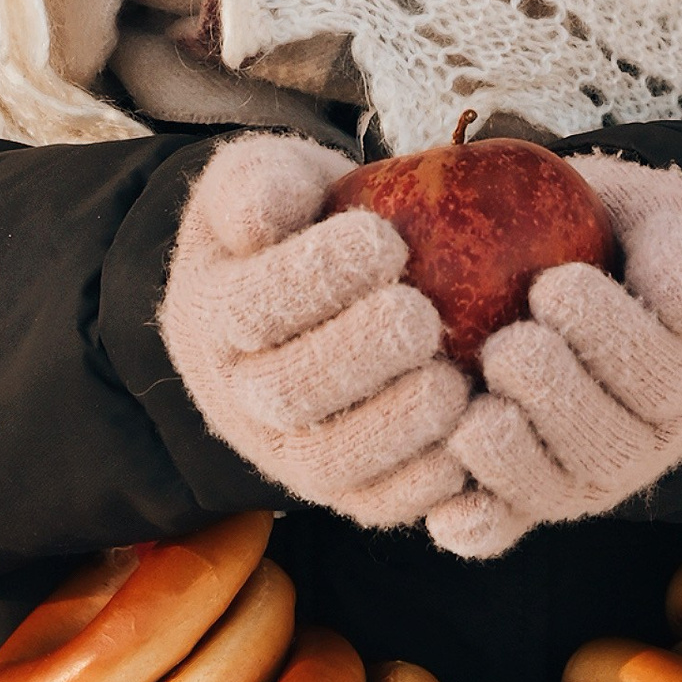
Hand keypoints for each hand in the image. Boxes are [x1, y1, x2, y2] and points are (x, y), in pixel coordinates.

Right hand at [157, 133, 471, 526]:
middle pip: (286, 393)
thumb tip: (272, 207)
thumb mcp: (265, 178)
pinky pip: (376, 503)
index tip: (385, 240)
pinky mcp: (340, 488)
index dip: (316, 279)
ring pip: (328, 463)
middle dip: (360, 356)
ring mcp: (284, 450)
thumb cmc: (296, 221)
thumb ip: (261, 182)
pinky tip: (471, 435)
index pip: (250, 306)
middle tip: (423, 316)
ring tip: (452, 381)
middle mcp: (236, 393)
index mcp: (211, 312)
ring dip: (396, 426)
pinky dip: (424, 482)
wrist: (303, 292)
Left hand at [426, 154, 681, 558]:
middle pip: (610, 447)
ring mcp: (586, 476)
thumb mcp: (665, 219)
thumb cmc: (618, 235)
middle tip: (506, 349)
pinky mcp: (528, 497)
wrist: (567, 261)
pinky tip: (446, 510)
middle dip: (556, 400)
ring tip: (475, 410)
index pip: (663, 376)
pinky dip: (479, 524)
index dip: (611, 340)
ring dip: (515, 460)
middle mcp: (645, 440)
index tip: (555, 288)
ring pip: (560, 491)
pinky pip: (507, 526)